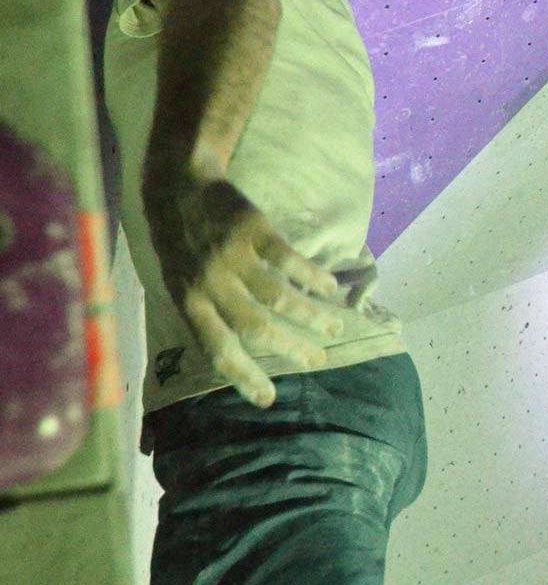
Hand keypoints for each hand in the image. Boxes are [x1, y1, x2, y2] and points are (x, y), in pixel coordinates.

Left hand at [142, 170, 344, 408]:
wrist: (177, 185)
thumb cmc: (180, 244)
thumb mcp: (178, 284)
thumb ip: (204, 315)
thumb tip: (234, 356)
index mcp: (188, 303)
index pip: (217, 349)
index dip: (243, 377)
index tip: (269, 399)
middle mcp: (209, 283)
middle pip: (256, 327)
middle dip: (291, 349)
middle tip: (317, 360)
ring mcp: (231, 255)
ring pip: (278, 297)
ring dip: (311, 316)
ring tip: (333, 327)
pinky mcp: (252, 228)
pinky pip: (289, 260)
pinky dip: (313, 277)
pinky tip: (329, 287)